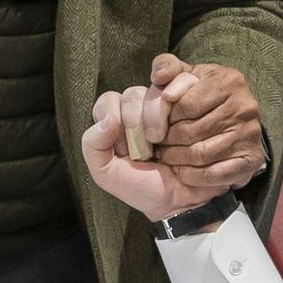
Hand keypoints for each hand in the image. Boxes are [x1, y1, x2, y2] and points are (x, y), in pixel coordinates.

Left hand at [80, 84, 184, 220]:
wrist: (181, 201)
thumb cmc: (142, 187)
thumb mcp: (106, 174)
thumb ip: (93, 145)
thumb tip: (108, 119)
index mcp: (117, 119)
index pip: (109, 100)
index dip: (115, 121)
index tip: (125, 151)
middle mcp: (140, 107)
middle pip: (133, 94)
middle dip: (137, 124)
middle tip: (146, 153)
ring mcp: (166, 104)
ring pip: (157, 88)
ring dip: (158, 115)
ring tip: (164, 142)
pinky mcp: (190, 101)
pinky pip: (184, 80)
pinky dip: (181, 96)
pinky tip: (180, 123)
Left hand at [147, 56, 264, 203]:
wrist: (230, 123)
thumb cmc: (199, 97)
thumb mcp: (184, 76)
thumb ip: (167, 68)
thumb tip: (159, 78)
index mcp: (228, 80)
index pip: (185, 104)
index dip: (164, 118)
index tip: (157, 125)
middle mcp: (245, 105)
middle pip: (191, 131)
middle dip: (168, 141)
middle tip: (158, 145)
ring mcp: (251, 133)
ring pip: (200, 154)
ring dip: (176, 159)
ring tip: (167, 157)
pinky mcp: (252, 159)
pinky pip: (214, 174)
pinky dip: (192, 176)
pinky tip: (182, 171)